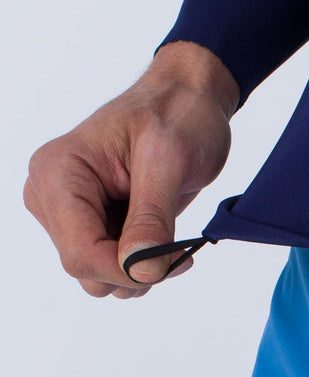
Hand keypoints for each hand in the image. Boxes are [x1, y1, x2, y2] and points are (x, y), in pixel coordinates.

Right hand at [23, 41, 238, 298]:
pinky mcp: (89, 223)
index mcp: (58, 173)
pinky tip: (161, 238)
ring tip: (169, 237)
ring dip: (139, 271)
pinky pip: (109, 267)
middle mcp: (52, 194)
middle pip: (85, 270)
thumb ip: (151, 218)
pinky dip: (140, 264)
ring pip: (97, 276)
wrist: (187, 101)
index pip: (80, 253)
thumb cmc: (177, 115)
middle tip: (177, 248)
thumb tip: (141, 269)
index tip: (174, 261)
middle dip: (135, 270)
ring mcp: (68, 212)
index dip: (128, 270)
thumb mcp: (169, 161)